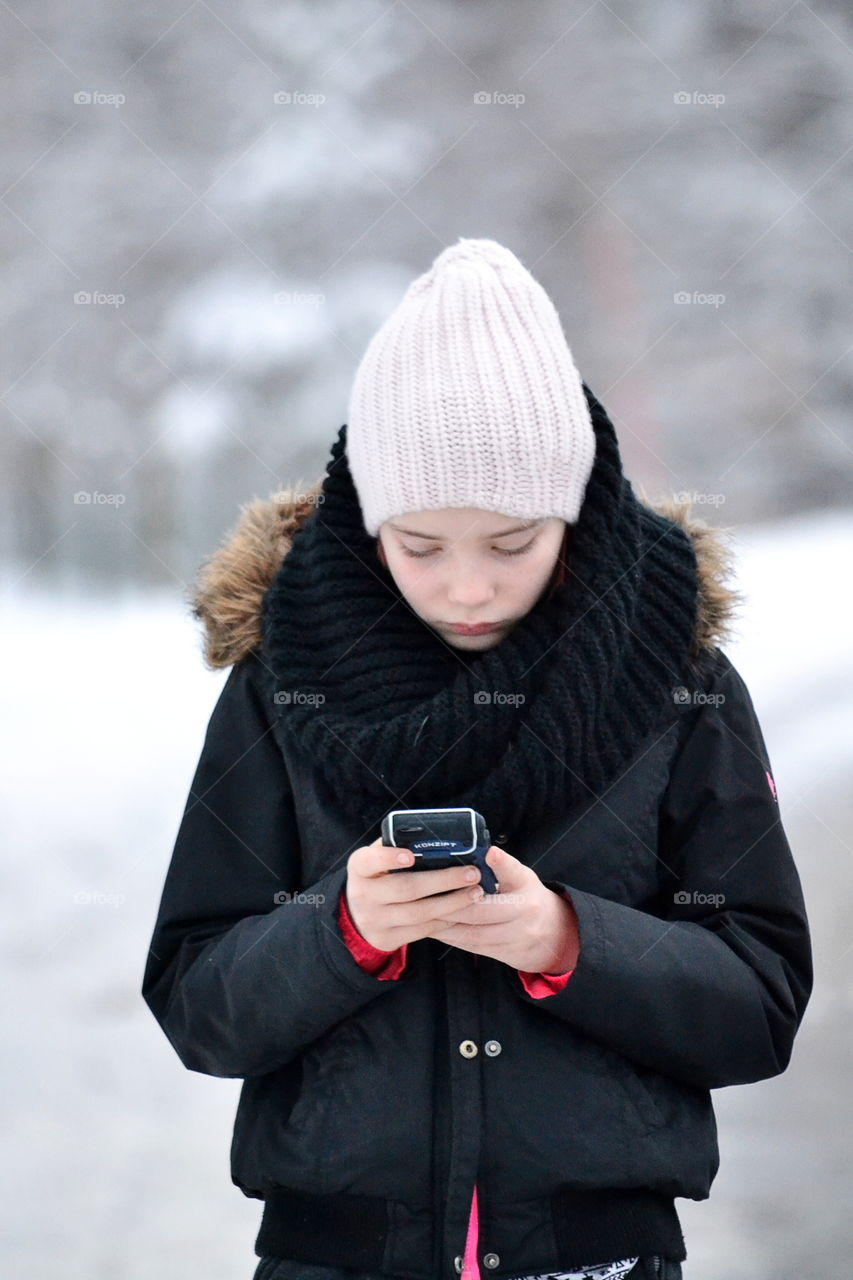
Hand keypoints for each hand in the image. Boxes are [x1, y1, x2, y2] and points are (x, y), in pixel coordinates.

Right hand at [345, 837, 510, 951]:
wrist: (358, 915)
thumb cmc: (380, 876)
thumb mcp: (379, 858)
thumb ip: (399, 846)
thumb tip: (440, 836)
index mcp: (359, 868)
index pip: (369, 861)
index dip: (388, 858)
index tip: (410, 856)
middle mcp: (362, 895)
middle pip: (405, 889)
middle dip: (443, 881)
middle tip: (471, 873)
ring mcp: (373, 920)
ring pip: (418, 913)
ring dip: (452, 903)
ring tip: (476, 892)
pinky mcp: (386, 939)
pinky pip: (422, 930)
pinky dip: (445, 920)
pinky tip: (463, 910)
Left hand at [425, 845, 579, 973]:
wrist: (555, 934)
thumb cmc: (527, 897)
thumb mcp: (519, 878)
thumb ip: (499, 868)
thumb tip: (469, 856)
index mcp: (525, 884)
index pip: (514, 871)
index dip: (502, 862)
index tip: (490, 853)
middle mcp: (525, 909)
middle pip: (482, 910)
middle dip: (451, 905)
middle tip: (426, 898)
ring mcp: (518, 934)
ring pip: (475, 932)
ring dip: (447, 925)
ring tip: (424, 916)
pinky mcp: (508, 953)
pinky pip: (475, 947)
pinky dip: (453, 939)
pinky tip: (436, 930)